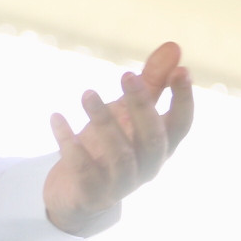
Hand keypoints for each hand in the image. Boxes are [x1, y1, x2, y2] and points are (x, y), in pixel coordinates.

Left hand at [43, 42, 193, 234]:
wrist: (77, 194)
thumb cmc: (109, 145)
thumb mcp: (128, 112)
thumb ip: (150, 82)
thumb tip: (174, 46)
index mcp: (160, 147)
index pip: (181, 125)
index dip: (184, 100)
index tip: (182, 70)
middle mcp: (146, 167)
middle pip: (153, 139)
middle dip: (142, 107)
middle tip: (126, 74)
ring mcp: (120, 184)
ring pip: (121, 156)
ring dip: (104, 122)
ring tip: (87, 93)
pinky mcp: (91, 193)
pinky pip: (82, 169)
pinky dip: (70, 143)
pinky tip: (56, 118)